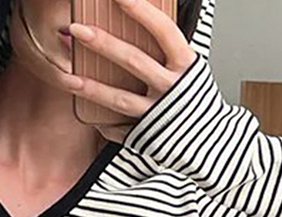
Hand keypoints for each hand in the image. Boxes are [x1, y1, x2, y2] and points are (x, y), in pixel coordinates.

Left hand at [61, 0, 198, 142]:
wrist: (213, 140)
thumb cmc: (196, 99)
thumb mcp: (190, 68)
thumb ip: (168, 51)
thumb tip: (143, 23)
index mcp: (186, 64)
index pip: (162, 30)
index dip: (140, 10)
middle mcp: (173, 88)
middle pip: (133, 61)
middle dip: (103, 43)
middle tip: (77, 29)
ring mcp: (158, 114)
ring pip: (120, 99)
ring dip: (92, 89)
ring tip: (68, 79)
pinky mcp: (148, 136)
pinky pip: (121, 129)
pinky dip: (105, 124)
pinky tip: (89, 116)